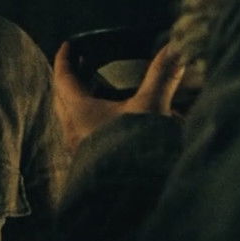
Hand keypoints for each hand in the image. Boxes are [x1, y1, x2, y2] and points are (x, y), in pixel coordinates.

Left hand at [53, 40, 184, 153]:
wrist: (132, 195)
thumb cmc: (134, 148)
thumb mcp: (151, 107)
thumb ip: (162, 76)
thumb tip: (176, 47)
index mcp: (78, 111)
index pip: (64, 78)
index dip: (65, 59)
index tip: (69, 45)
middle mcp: (73, 130)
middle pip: (63, 99)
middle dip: (72, 81)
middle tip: (82, 66)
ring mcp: (80, 150)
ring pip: (72, 119)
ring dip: (82, 104)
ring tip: (98, 94)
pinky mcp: (90, 164)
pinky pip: (84, 138)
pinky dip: (92, 124)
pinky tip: (109, 125)